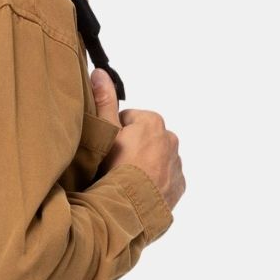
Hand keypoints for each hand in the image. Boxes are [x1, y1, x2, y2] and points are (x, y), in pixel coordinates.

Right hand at [91, 67, 185, 210]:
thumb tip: (100, 71)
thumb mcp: (105, 131)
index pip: (128, 119)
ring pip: (155, 157)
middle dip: (131, 147)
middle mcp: (171, 139)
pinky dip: (153, 181)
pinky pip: (165, 177)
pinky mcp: (179, 184)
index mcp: (153, 122)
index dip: (114, 132)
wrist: (131, 207)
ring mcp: (176, 163)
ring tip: (125, 178)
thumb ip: (103, 100)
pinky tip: (138, 189)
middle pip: (144, 137)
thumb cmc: (115, 167)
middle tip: (114, 164)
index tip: (107, 147)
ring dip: (143, 163)